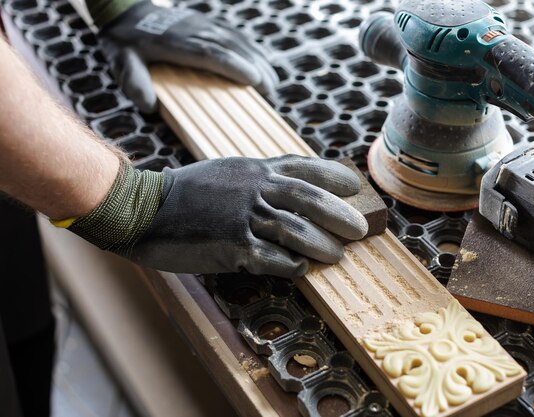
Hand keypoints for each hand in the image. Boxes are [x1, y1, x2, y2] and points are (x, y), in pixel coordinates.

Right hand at [67, 156, 367, 276]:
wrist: (145, 209)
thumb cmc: (187, 191)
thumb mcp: (228, 171)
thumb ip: (260, 175)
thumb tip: (293, 184)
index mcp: (255, 169)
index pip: (305, 168)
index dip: (334, 176)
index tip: (353, 186)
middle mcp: (255, 190)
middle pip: (311, 200)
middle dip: (340, 215)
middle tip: (359, 229)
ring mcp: (245, 219)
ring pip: (298, 232)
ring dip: (323, 246)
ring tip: (337, 256)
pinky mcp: (233, 248)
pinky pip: (274, 259)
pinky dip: (292, 265)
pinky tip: (301, 269)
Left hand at [95, 1, 277, 111]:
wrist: (126, 11)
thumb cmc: (126, 43)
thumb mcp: (122, 62)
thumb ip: (134, 82)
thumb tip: (149, 106)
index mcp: (175, 42)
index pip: (209, 53)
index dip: (232, 65)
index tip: (253, 79)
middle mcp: (194, 30)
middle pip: (230, 47)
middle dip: (254, 66)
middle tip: (270, 90)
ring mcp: (203, 24)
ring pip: (236, 41)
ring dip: (257, 59)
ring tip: (272, 82)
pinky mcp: (208, 23)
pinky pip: (234, 36)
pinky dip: (251, 50)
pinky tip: (263, 63)